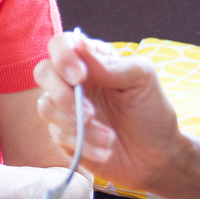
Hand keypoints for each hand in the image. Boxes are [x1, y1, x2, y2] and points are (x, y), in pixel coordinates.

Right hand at [33, 32, 187, 195]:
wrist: (156, 155)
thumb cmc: (151, 110)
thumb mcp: (141, 80)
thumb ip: (109, 64)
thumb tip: (79, 43)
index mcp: (91, 60)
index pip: (60, 45)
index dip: (63, 57)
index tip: (80, 76)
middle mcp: (72, 81)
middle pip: (43, 73)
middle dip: (62, 95)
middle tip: (90, 114)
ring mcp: (65, 108)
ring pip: (46, 107)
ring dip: (77, 126)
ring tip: (110, 139)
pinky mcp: (63, 135)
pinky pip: (58, 135)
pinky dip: (83, 145)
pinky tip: (106, 152)